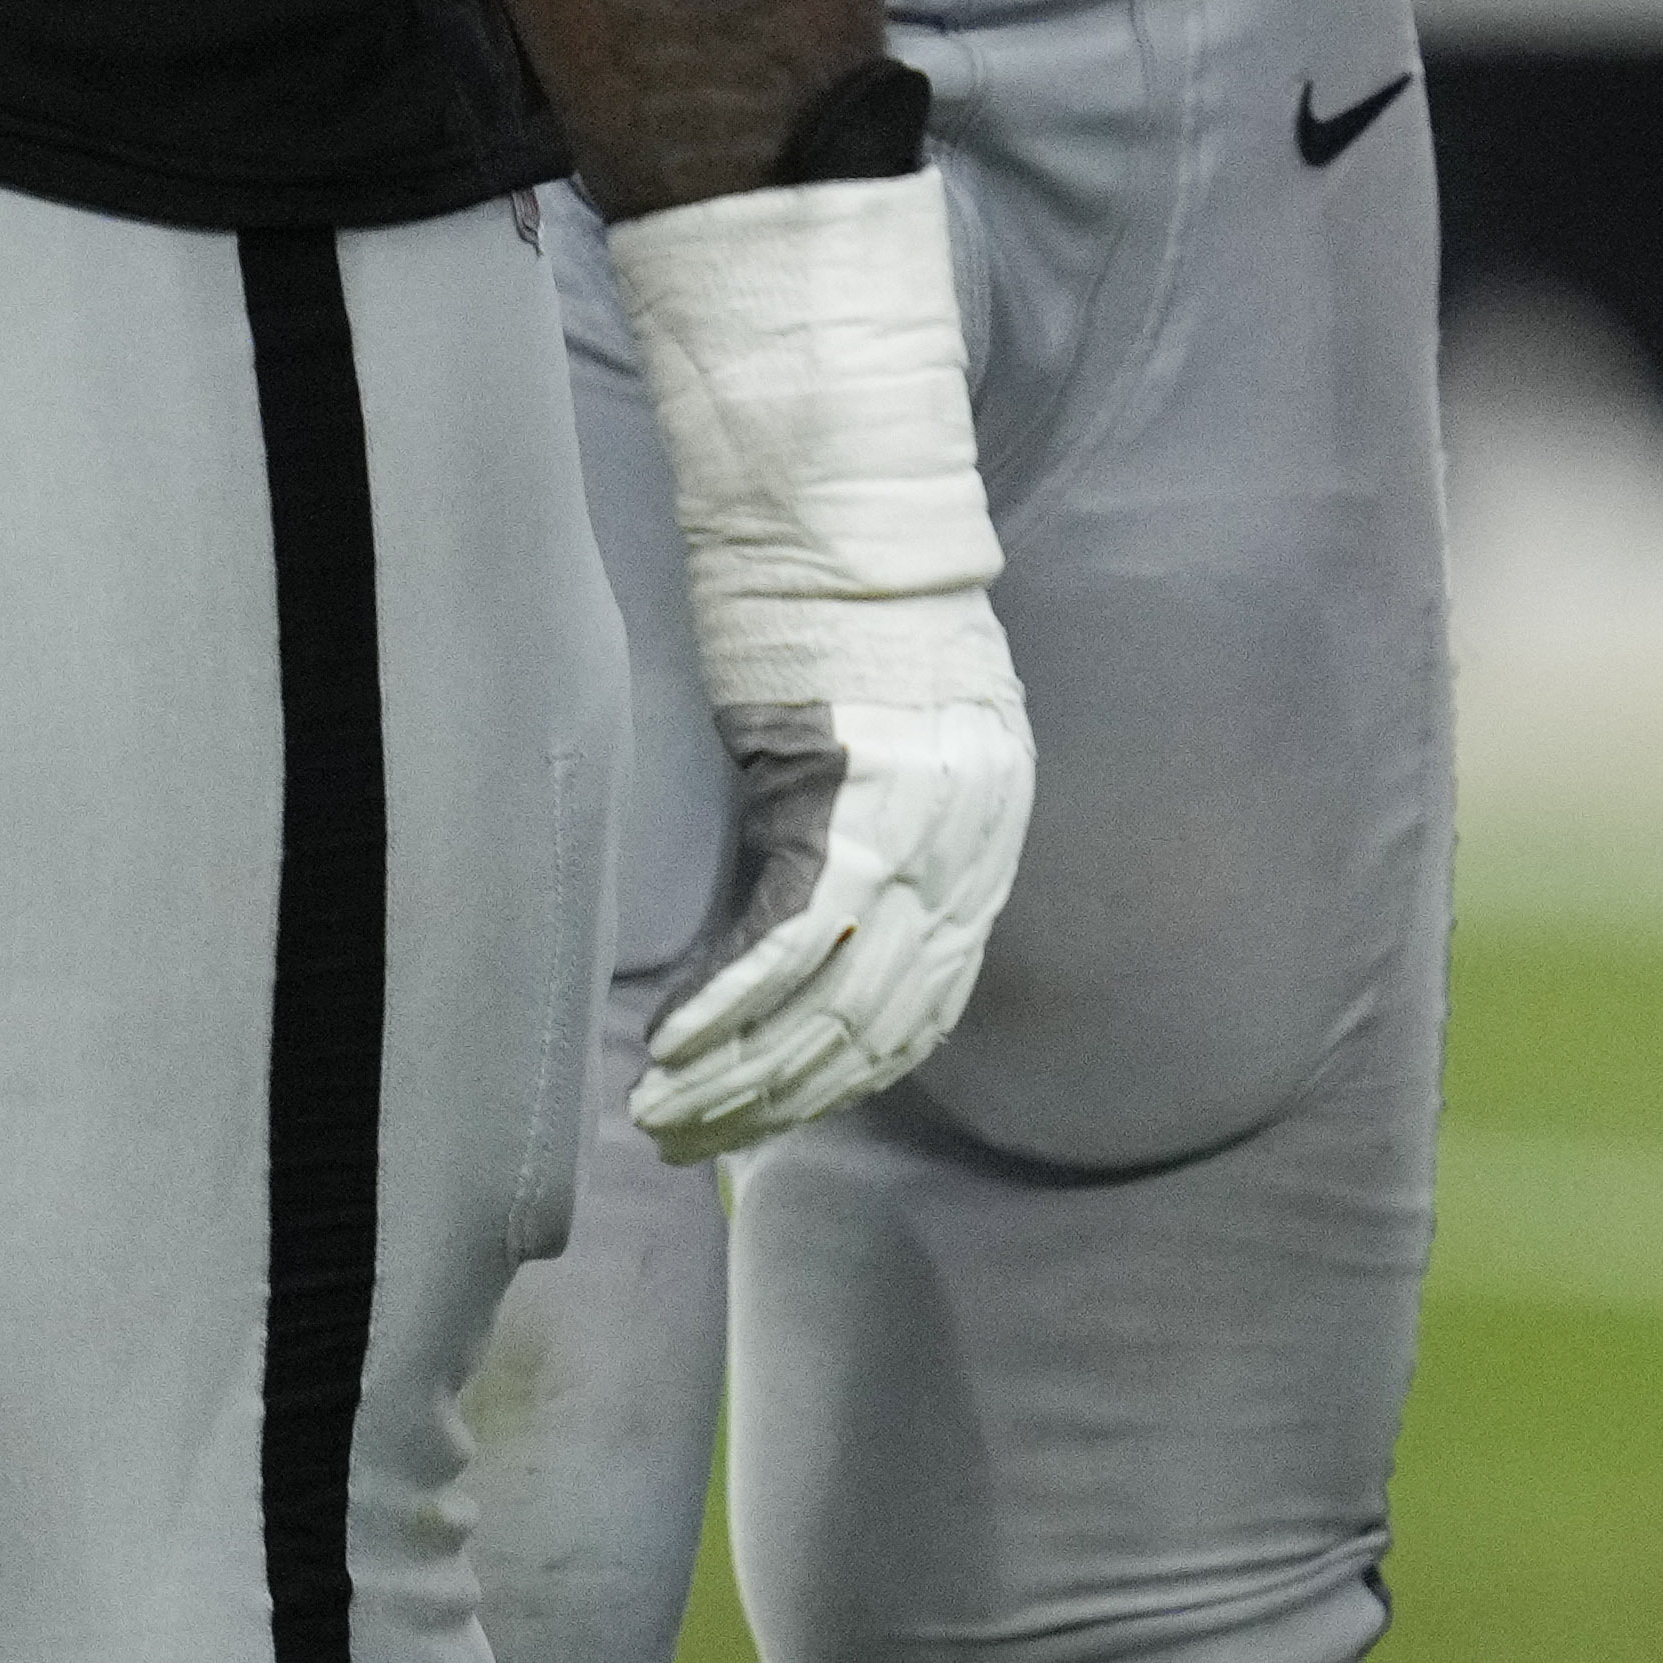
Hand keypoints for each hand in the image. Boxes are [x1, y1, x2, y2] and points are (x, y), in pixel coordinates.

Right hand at [603, 159, 1037, 1158]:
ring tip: (666, 1118)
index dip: (853, 1073)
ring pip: (838, 1000)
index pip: (936, 997)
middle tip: (697, 1141)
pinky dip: (731, 1008)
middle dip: (785, 1096)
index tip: (779, 1121)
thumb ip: (883, 832)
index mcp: (995, 827)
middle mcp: (977, 839)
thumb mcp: (900, 738)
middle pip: (886, 1019)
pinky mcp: (850, 802)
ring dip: (744, 1073)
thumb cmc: (856, 618)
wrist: (850, 521)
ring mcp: (922, 827)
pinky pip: (793, 941)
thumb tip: (828, 929)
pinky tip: (675, 1052)